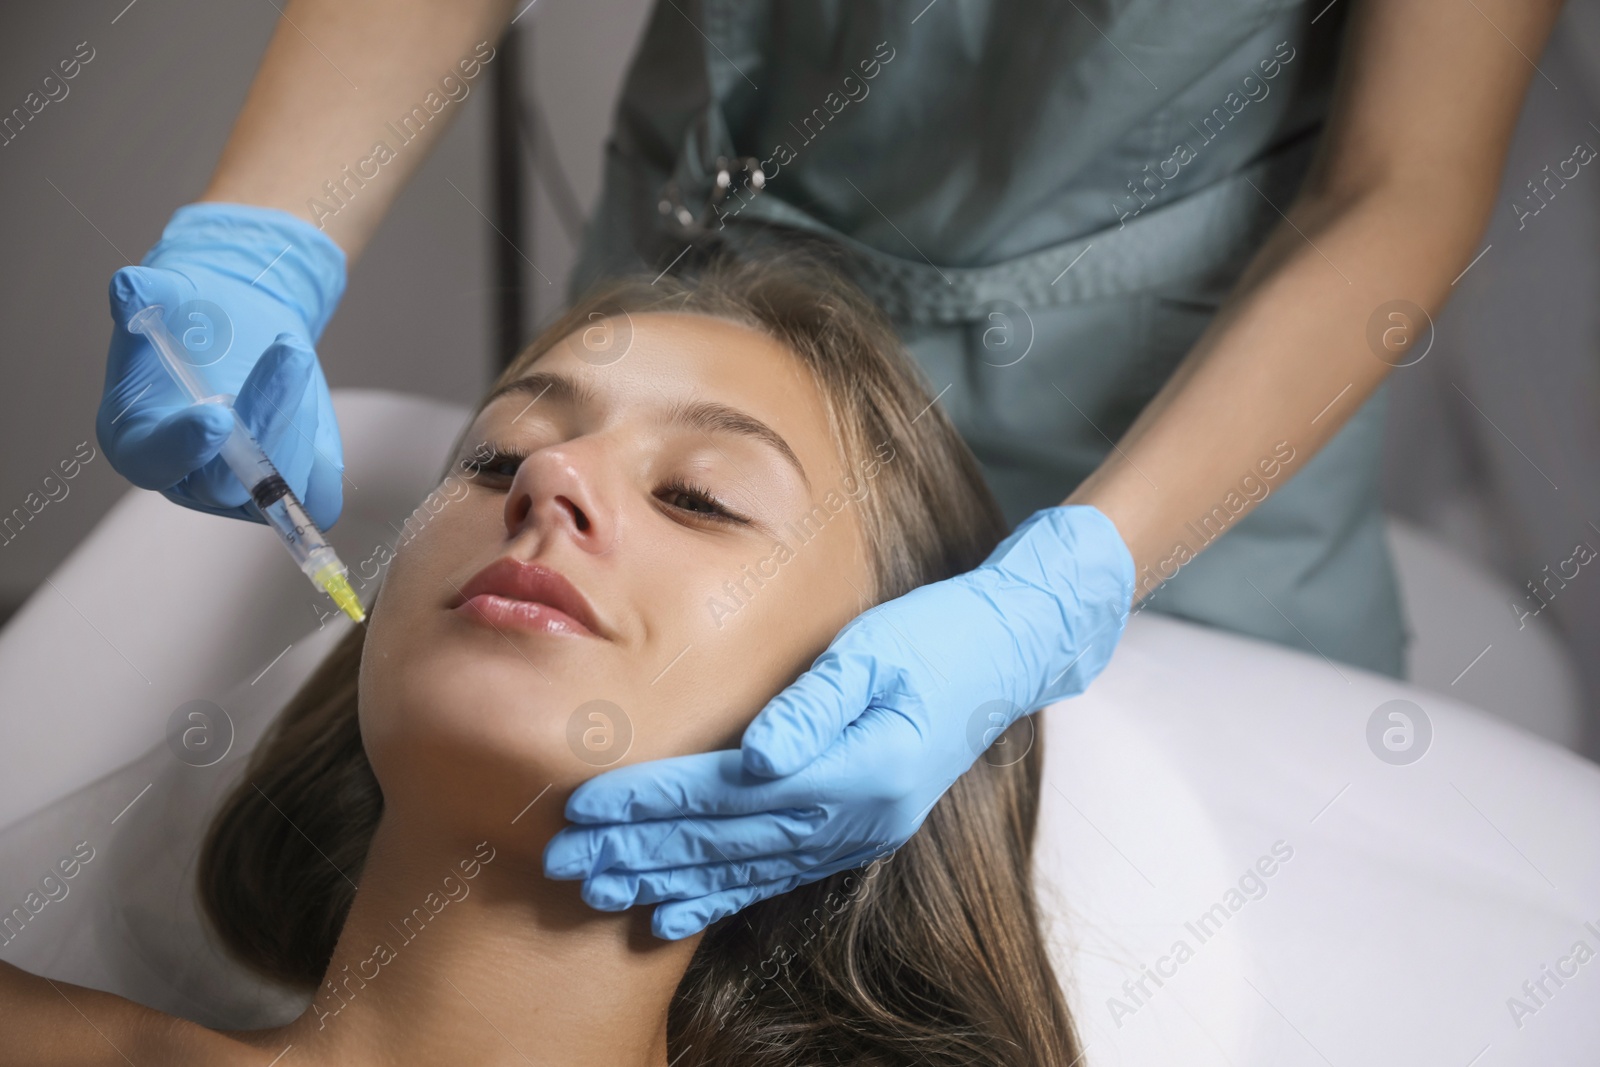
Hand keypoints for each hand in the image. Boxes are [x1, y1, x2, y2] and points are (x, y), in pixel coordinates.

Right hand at [97, 202, 347, 526]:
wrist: (240, 322)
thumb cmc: (192, 314)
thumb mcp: (169, 295)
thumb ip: (148, 296)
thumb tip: (128, 289)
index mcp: (136, 443)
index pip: (153, 462)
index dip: (183, 445)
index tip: (217, 415)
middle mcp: (186, 479)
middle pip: (224, 484)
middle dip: (263, 425)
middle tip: (290, 355)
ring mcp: (238, 491)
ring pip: (279, 484)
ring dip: (296, 421)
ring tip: (292, 353)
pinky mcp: (286, 487)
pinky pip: (319, 495)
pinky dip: (323, 456)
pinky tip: (308, 404)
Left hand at [544, 504, 1134, 938]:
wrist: (1007, 656)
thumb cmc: (938, 637)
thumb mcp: (876, 650)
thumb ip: (814, 704)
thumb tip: (753, 753)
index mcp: (859, 771)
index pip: (729, 793)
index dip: (652, 803)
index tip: (585, 810)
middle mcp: (858, 818)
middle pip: (727, 842)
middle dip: (641, 851)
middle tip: (566, 864)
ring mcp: (860, 834)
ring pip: (746, 869)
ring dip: (670, 881)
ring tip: (602, 891)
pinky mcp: (858, 832)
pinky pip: (778, 875)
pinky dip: (721, 895)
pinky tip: (675, 910)